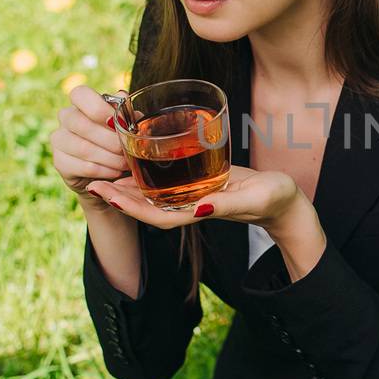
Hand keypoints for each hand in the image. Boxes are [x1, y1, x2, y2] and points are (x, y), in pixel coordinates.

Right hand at [50, 85, 129, 212]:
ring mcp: (59, 140)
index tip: (118, 121)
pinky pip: (83, 167)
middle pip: (80, 123)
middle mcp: (66, 118)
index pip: (79, 94)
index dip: (98, 107)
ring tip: (125, 163)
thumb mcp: (125, 125)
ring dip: (110, 157)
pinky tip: (116, 171)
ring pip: (83, 148)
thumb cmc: (116, 141)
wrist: (105, 172)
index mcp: (81, 104)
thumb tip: (123, 96)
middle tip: (127, 149)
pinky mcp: (60, 162)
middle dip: (110, 139)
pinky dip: (104, 170)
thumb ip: (125, 112)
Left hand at [86, 164, 304, 231]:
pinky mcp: (202, 185)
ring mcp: (196, 198)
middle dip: (121, 198)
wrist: (285, 201)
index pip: (157, 215)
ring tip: (106, 174)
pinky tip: (138, 163)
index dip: (130, 207)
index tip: (107, 195)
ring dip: (131, 188)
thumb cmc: (274, 198)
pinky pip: (169, 184)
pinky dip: (150, 176)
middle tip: (93, 183)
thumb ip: (227, 202)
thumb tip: (199, 207)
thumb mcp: (253, 197)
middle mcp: (193, 208)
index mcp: (202, 213)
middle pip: (149, 207)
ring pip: (156, 196)